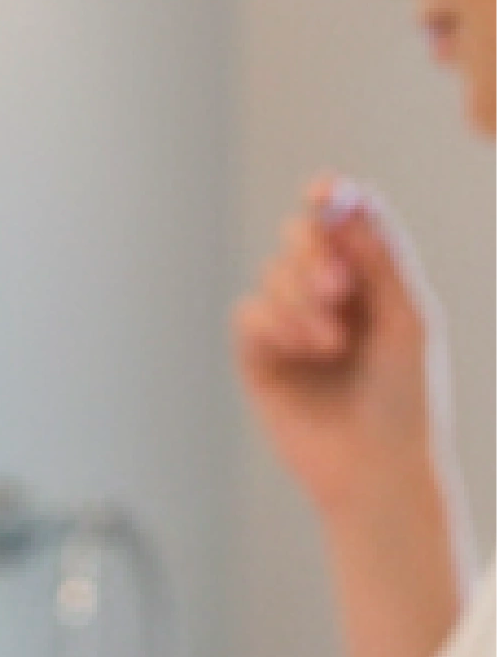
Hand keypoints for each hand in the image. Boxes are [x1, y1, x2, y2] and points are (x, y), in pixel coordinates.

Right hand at [233, 179, 449, 522]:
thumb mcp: (406, 315)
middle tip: (340, 286)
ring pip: (272, 275)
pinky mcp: (259, 360)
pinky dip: (276, 322)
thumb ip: (380, 255)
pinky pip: (248, 314)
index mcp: (371, 281)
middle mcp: (329, 299)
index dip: (330, 200)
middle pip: (299, 238)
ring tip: (333, 342)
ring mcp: (290, 329)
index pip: (343, 224)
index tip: (322, 189)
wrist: (376, 467)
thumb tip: (347, 197)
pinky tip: (307, 350)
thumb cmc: (407, 396)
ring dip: (301, 299)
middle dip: (314, 254)